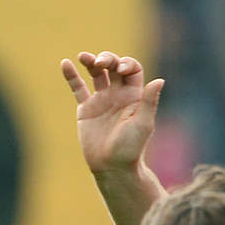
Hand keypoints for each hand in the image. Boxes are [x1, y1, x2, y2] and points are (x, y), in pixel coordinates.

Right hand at [61, 51, 164, 173]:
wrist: (112, 167)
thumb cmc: (131, 148)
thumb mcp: (143, 123)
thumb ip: (149, 101)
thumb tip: (159, 80)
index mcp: (134, 96)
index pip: (132, 69)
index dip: (126, 63)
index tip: (119, 69)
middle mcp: (119, 95)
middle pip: (114, 67)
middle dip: (107, 59)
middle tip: (100, 63)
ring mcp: (102, 100)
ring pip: (96, 74)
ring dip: (91, 62)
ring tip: (84, 57)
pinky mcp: (86, 109)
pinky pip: (78, 88)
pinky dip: (71, 76)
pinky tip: (65, 63)